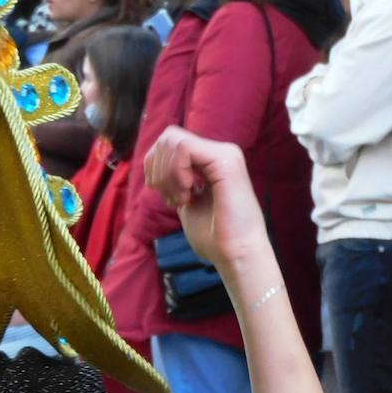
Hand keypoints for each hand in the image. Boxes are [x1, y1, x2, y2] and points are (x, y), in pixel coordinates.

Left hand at [146, 126, 269, 273]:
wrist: (236, 255)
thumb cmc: (213, 236)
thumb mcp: (186, 200)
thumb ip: (175, 180)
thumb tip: (156, 165)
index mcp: (212, 160)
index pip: (170, 142)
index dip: (155, 167)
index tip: (166, 196)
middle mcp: (220, 152)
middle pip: (168, 137)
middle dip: (158, 169)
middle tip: (172, 198)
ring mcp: (225, 153)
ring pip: (173, 140)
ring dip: (166, 173)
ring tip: (181, 198)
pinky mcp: (226, 160)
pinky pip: (184, 148)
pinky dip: (175, 172)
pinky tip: (187, 194)